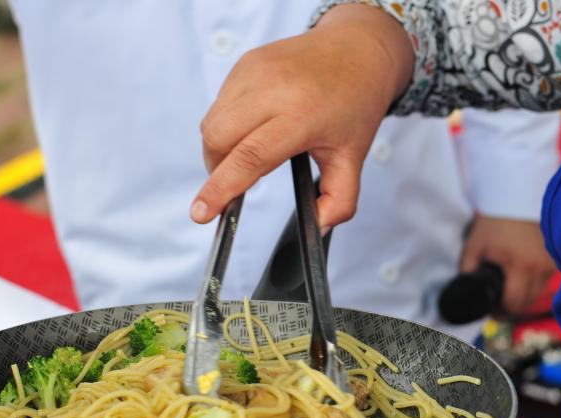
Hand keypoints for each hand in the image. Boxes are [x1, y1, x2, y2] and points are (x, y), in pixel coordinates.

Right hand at [191, 5, 413, 227]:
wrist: (358, 48)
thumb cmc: (355, 102)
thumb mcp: (353, 158)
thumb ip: (340, 201)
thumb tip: (319, 226)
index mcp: (300, 115)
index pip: (248, 157)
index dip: (220, 188)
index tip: (201, 213)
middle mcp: (273, 89)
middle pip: (218, 141)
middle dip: (216, 171)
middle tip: (234, 185)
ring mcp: (255, 72)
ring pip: (212, 123)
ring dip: (219, 149)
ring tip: (247, 156)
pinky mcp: (245, 63)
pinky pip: (219, 104)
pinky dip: (226, 125)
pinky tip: (252, 128)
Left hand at [460, 215, 555, 314]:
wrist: (517, 197)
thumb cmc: (495, 222)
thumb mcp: (474, 247)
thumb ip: (467, 271)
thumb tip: (465, 292)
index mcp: (522, 267)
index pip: (514, 304)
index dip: (500, 310)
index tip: (490, 307)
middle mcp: (541, 268)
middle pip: (527, 303)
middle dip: (511, 306)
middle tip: (496, 302)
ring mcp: (551, 264)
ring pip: (537, 294)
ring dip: (522, 296)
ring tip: (507, 289)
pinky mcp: (555, 259)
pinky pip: (543, 282)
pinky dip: (531, 284)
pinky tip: (519, 277)